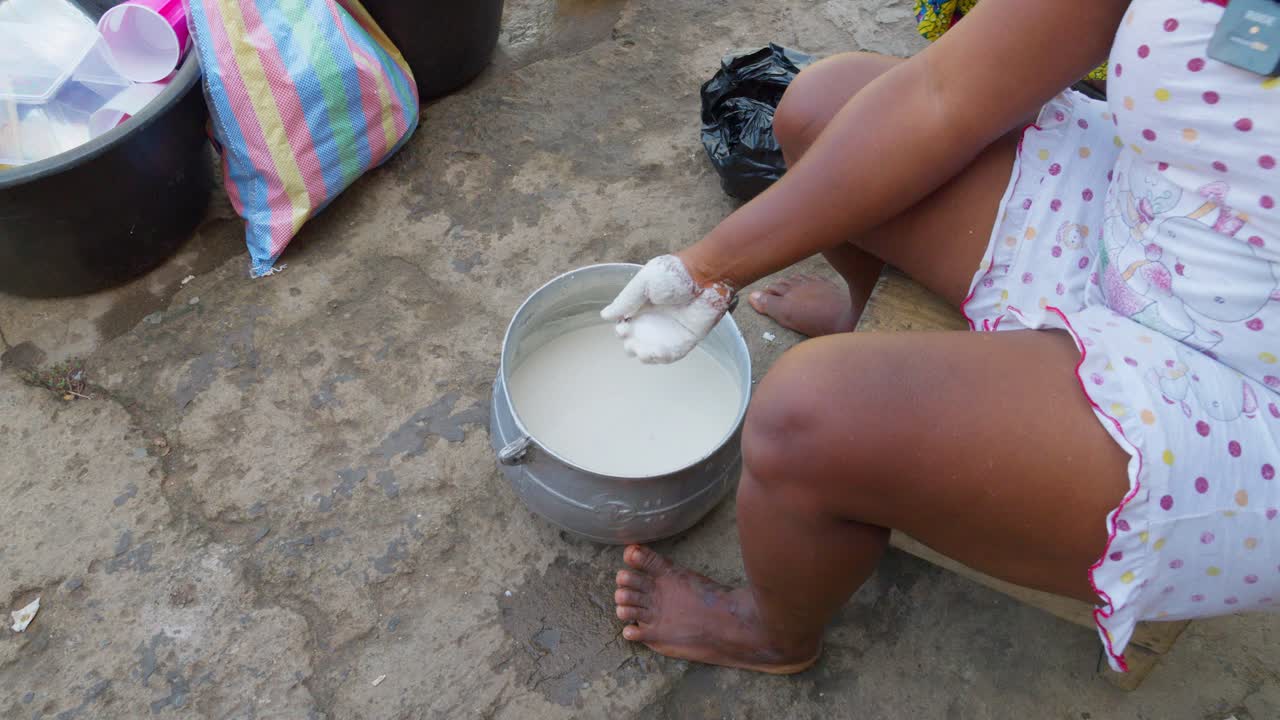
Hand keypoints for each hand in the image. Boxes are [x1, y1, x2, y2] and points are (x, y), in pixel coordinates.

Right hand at [600, 255, 734, 363]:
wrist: (705, 276)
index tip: (622, 326)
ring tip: (641, 350)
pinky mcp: (686, 340)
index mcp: (642, 307)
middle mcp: (655, 322)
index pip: (626, 326)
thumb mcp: (643, 283)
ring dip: (642, 355)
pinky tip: (655, 353)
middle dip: (629, 345)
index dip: (621, 330)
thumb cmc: (675, 274)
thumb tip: (604, 316)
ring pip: (650, 352)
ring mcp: (670, 333)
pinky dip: (661, 358)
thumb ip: (625, 301)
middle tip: (630, 337)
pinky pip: (671, 356)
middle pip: (635, 342)